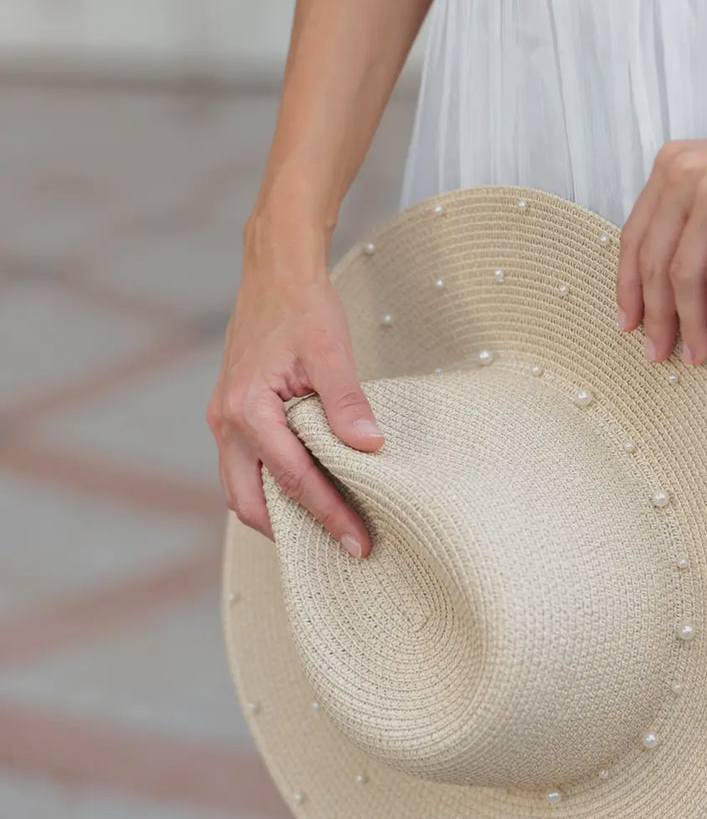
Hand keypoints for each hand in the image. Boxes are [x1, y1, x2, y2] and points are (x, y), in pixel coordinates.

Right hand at [207, 262, 382, 553]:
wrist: (275, 271)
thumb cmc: (303, 306)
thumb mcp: (331, 351)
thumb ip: (346, 402)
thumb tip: (370, 447)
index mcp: (248, 410)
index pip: (292, 479)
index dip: (328, 513)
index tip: (358, 541)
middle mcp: (226, 422)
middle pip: (250, 502)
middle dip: (294, 531)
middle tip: (342, 547)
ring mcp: (224, 420)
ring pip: (241, 489)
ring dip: (278, 514)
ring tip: (326, 528)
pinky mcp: (232, 415)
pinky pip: (245, 467)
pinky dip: (272, 489)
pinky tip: (308, 492)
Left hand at [616, 105, 706, 362]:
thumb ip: (693, 228)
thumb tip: (667, 296)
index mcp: (672, 165)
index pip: (634, 238)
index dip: (628, 287)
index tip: (629, 324)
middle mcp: (684, 172)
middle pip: (652, 260)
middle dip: (654, 315)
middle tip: (657, 352)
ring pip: (682, 275)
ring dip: (687, 323)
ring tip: (694, 353)